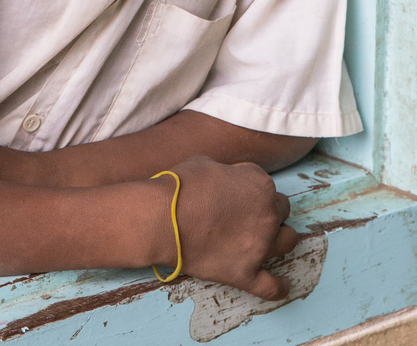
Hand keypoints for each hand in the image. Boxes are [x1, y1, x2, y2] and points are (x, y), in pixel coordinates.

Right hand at [152, 156, 296, 299]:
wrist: (161, 219)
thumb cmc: (180, 187)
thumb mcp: (208, 163)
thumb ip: (229, 173)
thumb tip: (229, 182)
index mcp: (259, 183)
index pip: (264, 183)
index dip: (248, 186)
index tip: (234, 192)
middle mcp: (267, 214)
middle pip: (281, 210)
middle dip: (267, 209)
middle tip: (247, 213)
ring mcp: (260, 246)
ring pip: (288, 241)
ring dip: (280, 237)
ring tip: (267, 239)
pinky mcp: (246, 273)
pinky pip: (273, 286)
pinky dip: (279, 286)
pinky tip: (282, 283)